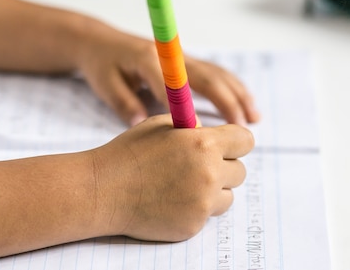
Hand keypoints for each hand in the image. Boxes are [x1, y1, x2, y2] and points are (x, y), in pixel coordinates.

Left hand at [77, 28, 259, 125]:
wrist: (101, 41)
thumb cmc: (102, 63)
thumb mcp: (104, 84)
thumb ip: (123, 103)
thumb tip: (141, 123)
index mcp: (149, 60)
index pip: (173, 85)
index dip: (188, 109)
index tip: (201, 134)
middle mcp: (171, 57)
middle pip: (207, 76)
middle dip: (227, 101)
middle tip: (241, 127)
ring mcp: (182, 57)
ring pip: (217, 74)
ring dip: (237, 94)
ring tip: (253, 118)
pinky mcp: (186, 61)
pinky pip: (214, 74)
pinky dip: (231, 88)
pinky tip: (243, 104)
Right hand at [90, 114, 253, 240]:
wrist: (104, 190)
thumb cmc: (129, 153)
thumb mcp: (160, 125)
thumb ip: (192, 127)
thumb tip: (213, 133)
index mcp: (203, 143)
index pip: (245, 140)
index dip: (235, 141)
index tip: (227, 144)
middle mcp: (209, 173)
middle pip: (240, 170)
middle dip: (222, 166)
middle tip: (197, 165)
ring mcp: (202, 202)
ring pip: (227, 195)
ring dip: (213, 190)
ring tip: (181, 184)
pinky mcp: (193, 224)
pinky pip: (208, 214)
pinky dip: (195, 208)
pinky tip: (170, 200)